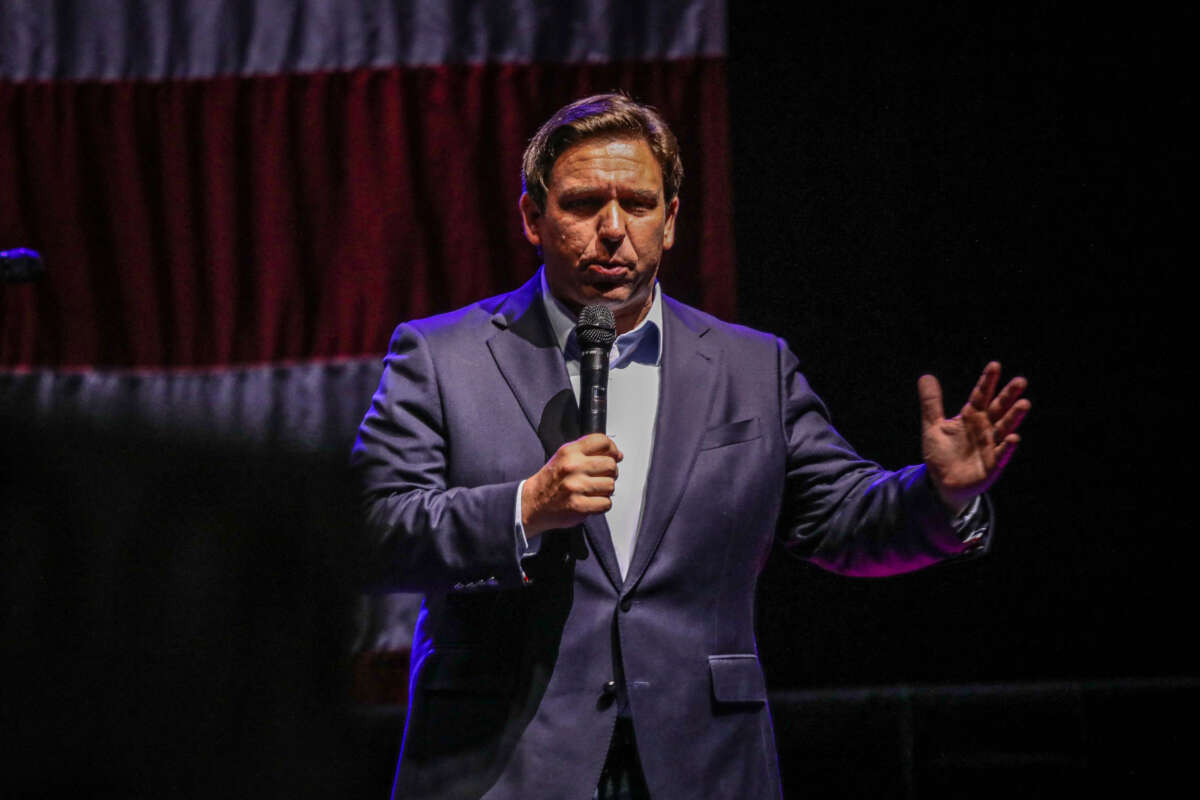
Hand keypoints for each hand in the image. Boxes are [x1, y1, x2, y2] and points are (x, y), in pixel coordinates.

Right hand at [521, 434, 622, 537]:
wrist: (533, 502)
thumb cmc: (551, 480)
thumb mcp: (564, 456)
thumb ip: (587, 452)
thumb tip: (617, 454)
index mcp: (569, 451)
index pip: (601, 441)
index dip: (613, 449)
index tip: (614, 455)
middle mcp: (572, 467)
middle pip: (610, 465)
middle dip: (611, 472)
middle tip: (603, 476)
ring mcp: (575, 486)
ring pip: (610, 485)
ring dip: (606, 490)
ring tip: (595, 490)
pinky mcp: (578, 505)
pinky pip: (605, 503)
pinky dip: (602, 504)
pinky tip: (593, 501)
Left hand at [918, 361, 1029, 513]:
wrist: (942, 483)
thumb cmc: (942, 453)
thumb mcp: (932, 426)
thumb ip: (931, 403)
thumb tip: (926, 376)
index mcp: (971, 417)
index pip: (980, 395)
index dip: (987, 381)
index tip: (995, 365)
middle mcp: (984, 428)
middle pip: (998, 409)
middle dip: (1008, 395)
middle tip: (1020, 380)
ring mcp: (990, 446)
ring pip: (1004, 428)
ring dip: (1014, 417)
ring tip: (1024, 403)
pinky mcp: (991, 465)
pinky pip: (1001, 455)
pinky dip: (1007, 447)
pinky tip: (1013, 438)